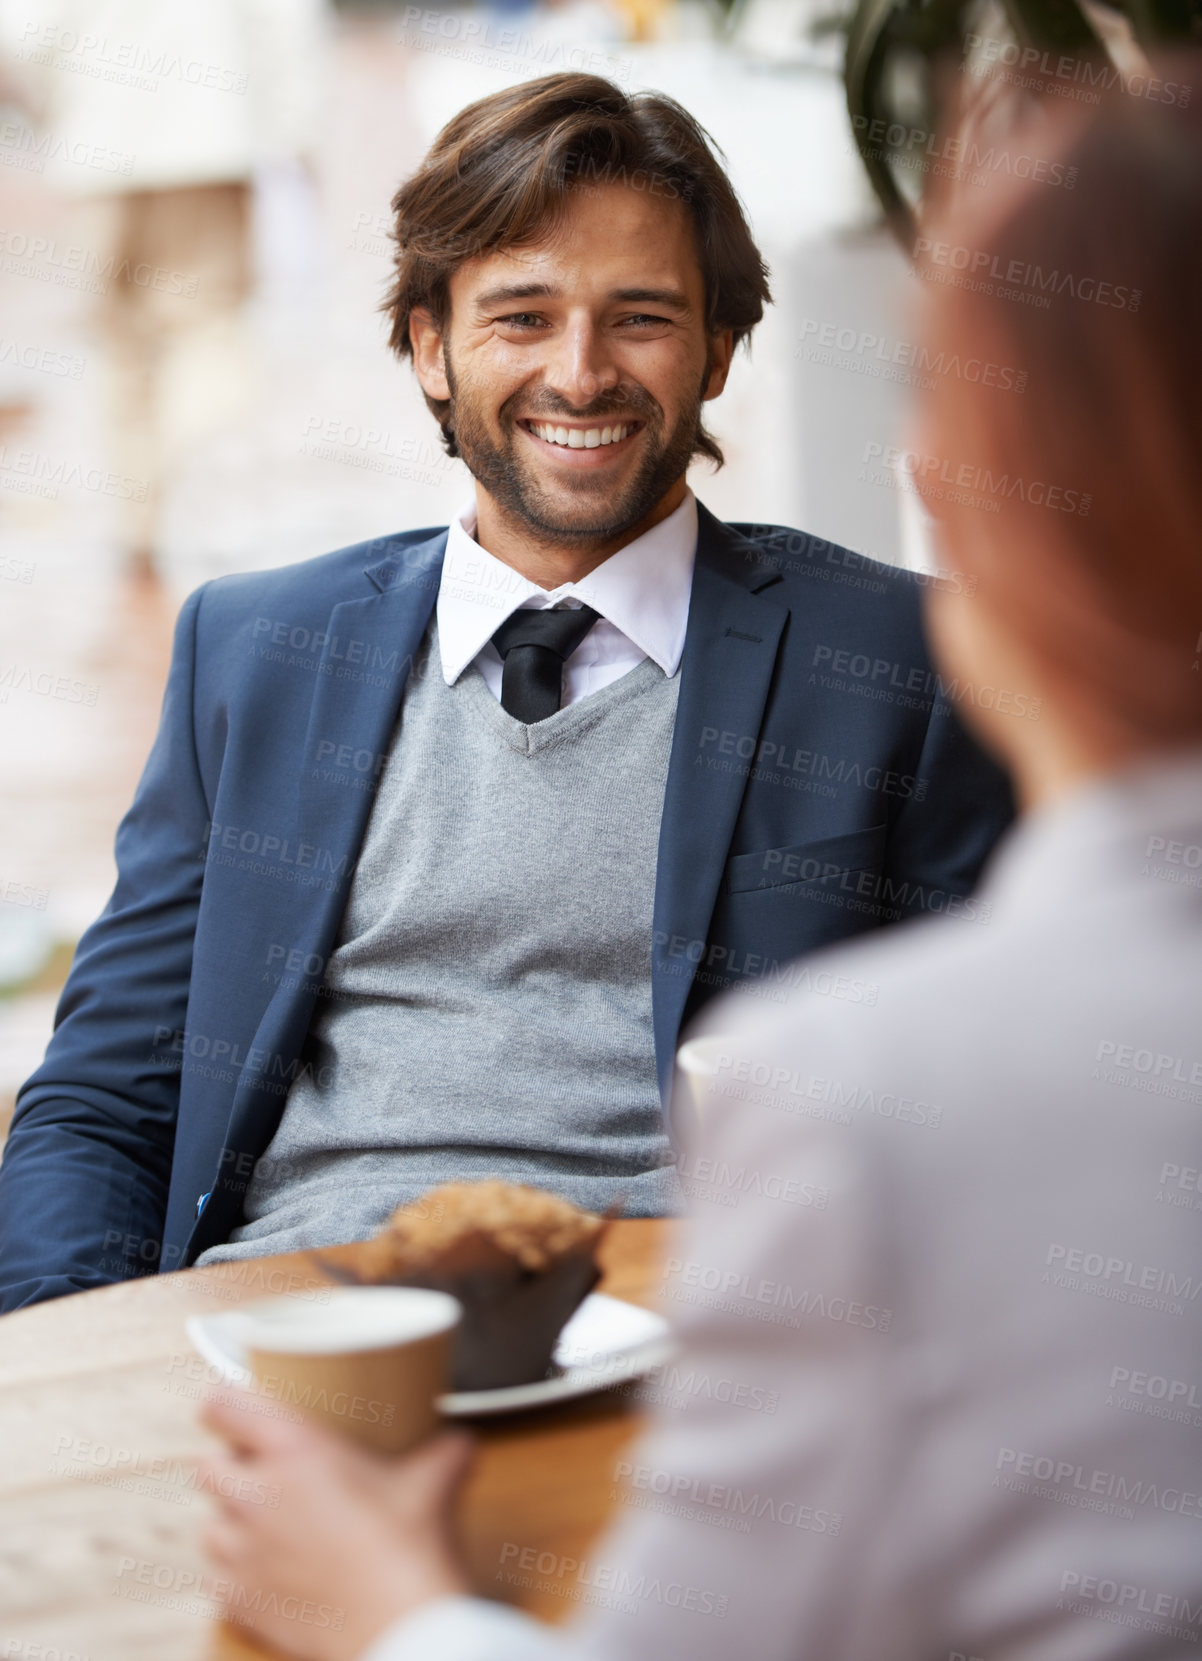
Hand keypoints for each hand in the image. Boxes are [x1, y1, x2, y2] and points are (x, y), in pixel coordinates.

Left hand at [200, 1389, 474, 1660]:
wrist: (399, 1625)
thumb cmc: (408, 1549)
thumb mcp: (433, 1480)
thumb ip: (443, 1451)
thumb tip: (458, 1442)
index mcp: (294, 1450)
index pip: (225, 1408)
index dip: (221, 1404)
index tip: (229, 1407)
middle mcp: (257, 1496)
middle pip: (208, 1466)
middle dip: (230, 1464)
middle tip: (261, 1468)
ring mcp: (244, 1553)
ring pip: (209, 1524)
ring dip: (229, 1520)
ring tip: (262, 1522)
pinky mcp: (242, 1601)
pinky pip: (217, 1579)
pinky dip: (234, 1574)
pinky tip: (264, 1571)